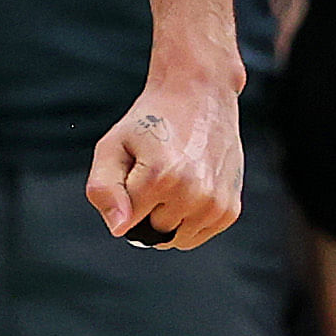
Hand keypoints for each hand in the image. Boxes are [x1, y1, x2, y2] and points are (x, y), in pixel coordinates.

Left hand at [85, 64, 243, 249]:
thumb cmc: (149, 121)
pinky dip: (187, 220)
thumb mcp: (111, 146)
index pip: (126, 222)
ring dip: (167, 217)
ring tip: (172, 179)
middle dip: (145, 210)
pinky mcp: (231, 210)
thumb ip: (104, 189)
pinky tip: (187, 188)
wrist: (200, 97)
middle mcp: (193, 194)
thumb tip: (119, 229)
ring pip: (175, 239)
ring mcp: (216, 204)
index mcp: (160, 178)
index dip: (123, 200)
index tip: (132, 172)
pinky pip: (196, 235)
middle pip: (152, 232)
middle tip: (153, 173)